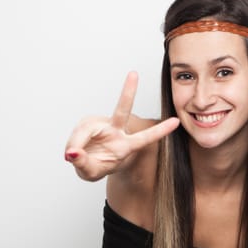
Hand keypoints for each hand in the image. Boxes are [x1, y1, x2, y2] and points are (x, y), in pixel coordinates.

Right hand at [64, 71, 179, 180]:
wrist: (85, 163)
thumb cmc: (95, 167)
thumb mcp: (90, 173)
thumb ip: (83, 163)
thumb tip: (72, 152)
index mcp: (125, 146)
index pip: (144, 138)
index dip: (160, 131)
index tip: (176, 121)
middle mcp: (115, 131)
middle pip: (122, 110)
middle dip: (128, 92)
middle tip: (133, 74)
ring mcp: (100, 125)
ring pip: (87, 129)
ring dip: (76, 143)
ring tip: (71, 156)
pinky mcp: (87, 123)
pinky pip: (77, 133)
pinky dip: (72, 144)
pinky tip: (71, 152)